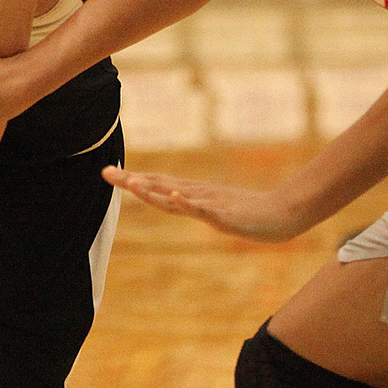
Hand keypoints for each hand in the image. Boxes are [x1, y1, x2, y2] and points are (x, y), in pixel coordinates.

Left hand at [102, 166, 312, 242]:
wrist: (282, 213)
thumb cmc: (248, 212)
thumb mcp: (212, 209)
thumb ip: (192, 205)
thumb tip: (171, 198)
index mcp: (192, 194)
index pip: (156, 183)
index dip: (132, 179)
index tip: (108, 172)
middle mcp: (197, 194)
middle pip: (159, 186)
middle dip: (131, 181)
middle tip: (105, 172)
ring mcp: (210, 203)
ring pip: (177, 196)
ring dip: (154, 190)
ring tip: (132, 182)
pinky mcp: (225, 215)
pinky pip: (205, 209)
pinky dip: (189, 203)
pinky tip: (176, 196)